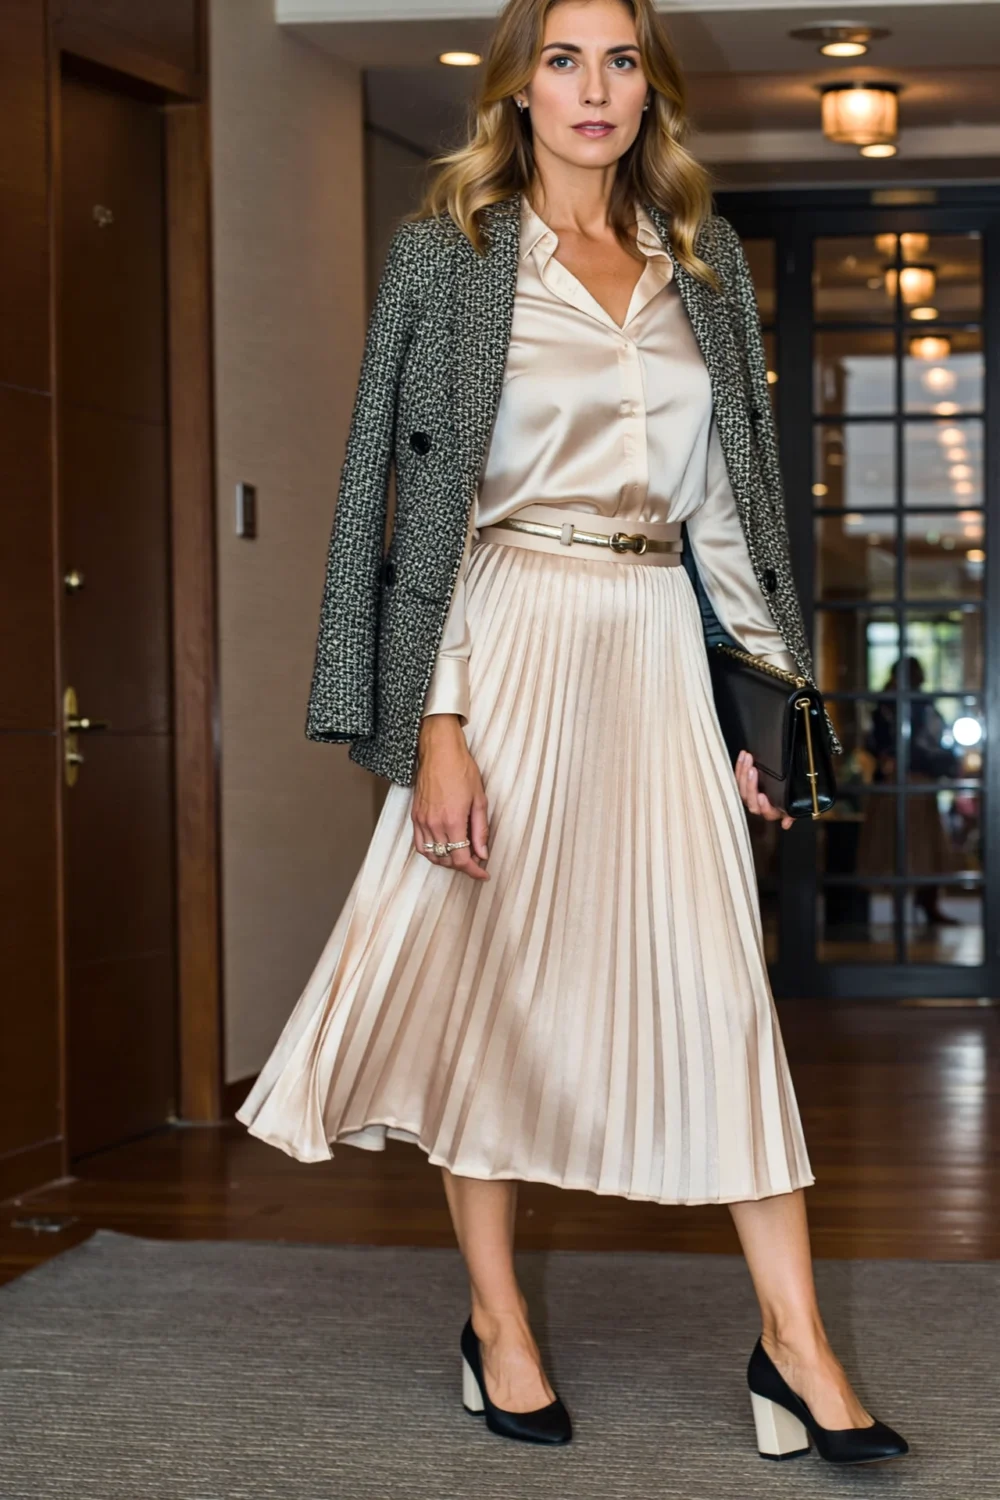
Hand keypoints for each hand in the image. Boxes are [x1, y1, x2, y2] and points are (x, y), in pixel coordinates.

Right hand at [412, 715, 490, 879]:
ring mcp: (422, 821)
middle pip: (447, 860)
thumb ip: (481, 830)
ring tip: (460, 856)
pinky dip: (431, 853)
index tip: (483, 874)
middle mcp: (435, 824)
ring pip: (432, 855)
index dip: (474, 871)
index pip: (461, 859)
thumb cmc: (462, 771)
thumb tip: (483, 853)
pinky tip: (443, 849)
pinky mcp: (415, 816)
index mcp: (453, 821)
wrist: (439, 752)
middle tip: (476, 861)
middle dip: (463, 865)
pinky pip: (420, 845)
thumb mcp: (479, 800)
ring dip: (447, 861)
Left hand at [735, 748, 792, 829]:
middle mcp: (757, 805)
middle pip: (749, 798)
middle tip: (752, 770)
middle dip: (750, 784)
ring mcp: (749, 794)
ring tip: (747, 758)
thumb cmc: (790, 796)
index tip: (762, 796)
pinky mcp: (742, 784)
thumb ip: (792, 814)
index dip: (763, 806)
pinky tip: (743, 755)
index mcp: (771, 811)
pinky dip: (739, 766)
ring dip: (743, 771)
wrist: (785, 785)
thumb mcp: (795, 805)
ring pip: (741, 787)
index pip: (765, 812)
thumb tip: (786, 824)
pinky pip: (738, 777)